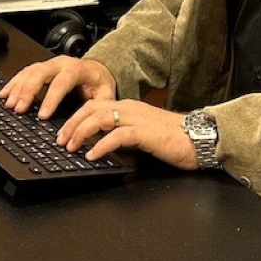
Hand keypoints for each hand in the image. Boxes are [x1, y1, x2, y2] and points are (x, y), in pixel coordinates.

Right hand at [0, 56, 115, 118]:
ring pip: (29, 72)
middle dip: (27, 91)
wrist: (98, 69)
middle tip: (19, 108)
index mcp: (77, 69)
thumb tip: (90, 125)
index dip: (51, 98)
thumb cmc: (99, 83)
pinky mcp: (41, 68)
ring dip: (17, 88)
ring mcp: (49, 65)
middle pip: (40, 73)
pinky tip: (5, 94)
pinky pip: (24, 73)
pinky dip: (13, 83)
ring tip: (9, 104)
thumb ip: (98, 108)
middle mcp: (60, 64)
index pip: (62, 82)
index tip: (42, 115)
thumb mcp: (106, 95)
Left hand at [58, 99, 196, 170]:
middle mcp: (130, 108)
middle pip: (92, 108)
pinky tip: (92, 155)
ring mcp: (138, 118)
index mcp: (128, 107)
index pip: (95, 106)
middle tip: (60, 140)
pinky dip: (101, 145)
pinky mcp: (146, 132)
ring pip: (101, 117)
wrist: (200, 138)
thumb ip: (122, 135)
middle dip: (72, 124)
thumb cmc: (173, 140)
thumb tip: (101, 144)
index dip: (75, 118)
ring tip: (70, 146)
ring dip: (81, 132)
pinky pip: (118, 136)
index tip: (63, 133)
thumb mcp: (141, 135)